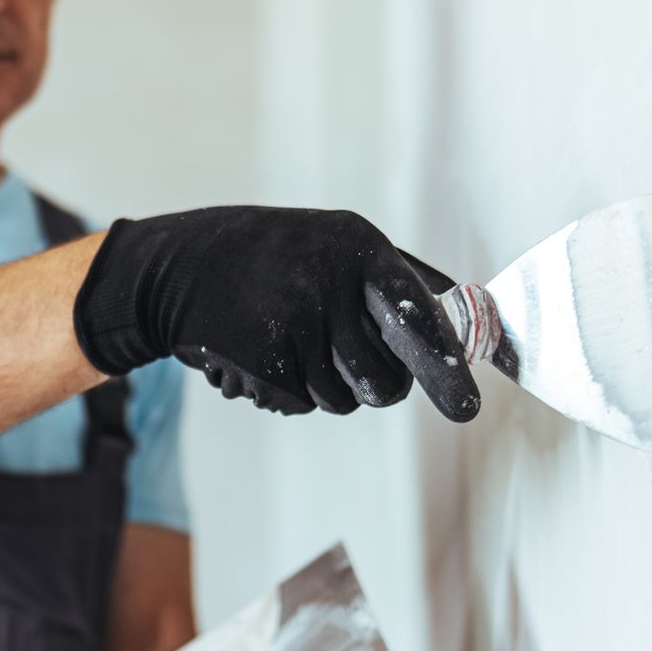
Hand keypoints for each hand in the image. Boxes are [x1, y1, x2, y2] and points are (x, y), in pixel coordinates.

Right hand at [73, 207, 479, 421]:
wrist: (184, 265)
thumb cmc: (277, 256)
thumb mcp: (339, 243)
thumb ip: (397, 279)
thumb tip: (461, 314)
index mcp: (359, 249)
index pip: (416, 315)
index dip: (444, 366)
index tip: (467, 408)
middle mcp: (332, 285)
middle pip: (387, 381)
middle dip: (378, 385)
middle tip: (349, 358)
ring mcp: (296, 324)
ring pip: (346, 400)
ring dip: (329, 385)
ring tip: (296, 339)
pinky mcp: (266, 360)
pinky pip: (305, 403)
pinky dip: (292, 390)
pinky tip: (268, 351)